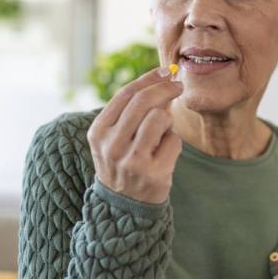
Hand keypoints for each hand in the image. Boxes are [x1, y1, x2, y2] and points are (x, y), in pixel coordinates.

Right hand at [87, 67, 183, 203]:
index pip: (126, 94)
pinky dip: (173, 143)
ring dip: (167, 121)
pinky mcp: (154, 173)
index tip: (165, 71)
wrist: (123, 207)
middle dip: (166, 88)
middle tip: (178, 85)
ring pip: (160, 118)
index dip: (148, 79)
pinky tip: (163, 154)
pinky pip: (174, 140)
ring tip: (161, 134)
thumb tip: (163, 77)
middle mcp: (112, 145)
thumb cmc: (123, 162)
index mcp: (98, 132)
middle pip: (144, 101)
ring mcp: (132, 161)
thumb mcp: (114, 137)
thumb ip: (132, 110)